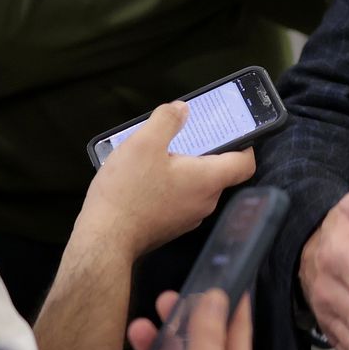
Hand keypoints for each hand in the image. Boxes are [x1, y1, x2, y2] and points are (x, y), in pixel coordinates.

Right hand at [79, 101, 257, 260]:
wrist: (104, 240)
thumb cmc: (127, 192)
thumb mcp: (143, 144)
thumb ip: (167, 120)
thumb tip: (182, 109)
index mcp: (208, 180)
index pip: (245, 163)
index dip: (243, 144)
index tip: (230, 130)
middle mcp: (205, 202)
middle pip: (217, 171)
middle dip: (202, 152)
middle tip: (181, 136)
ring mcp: (188, 218)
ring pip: (195, 186)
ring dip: (182, 169)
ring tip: (156, 155)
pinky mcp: (171, 227)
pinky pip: (179, 199)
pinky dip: (169, 186)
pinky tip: (144, 178)